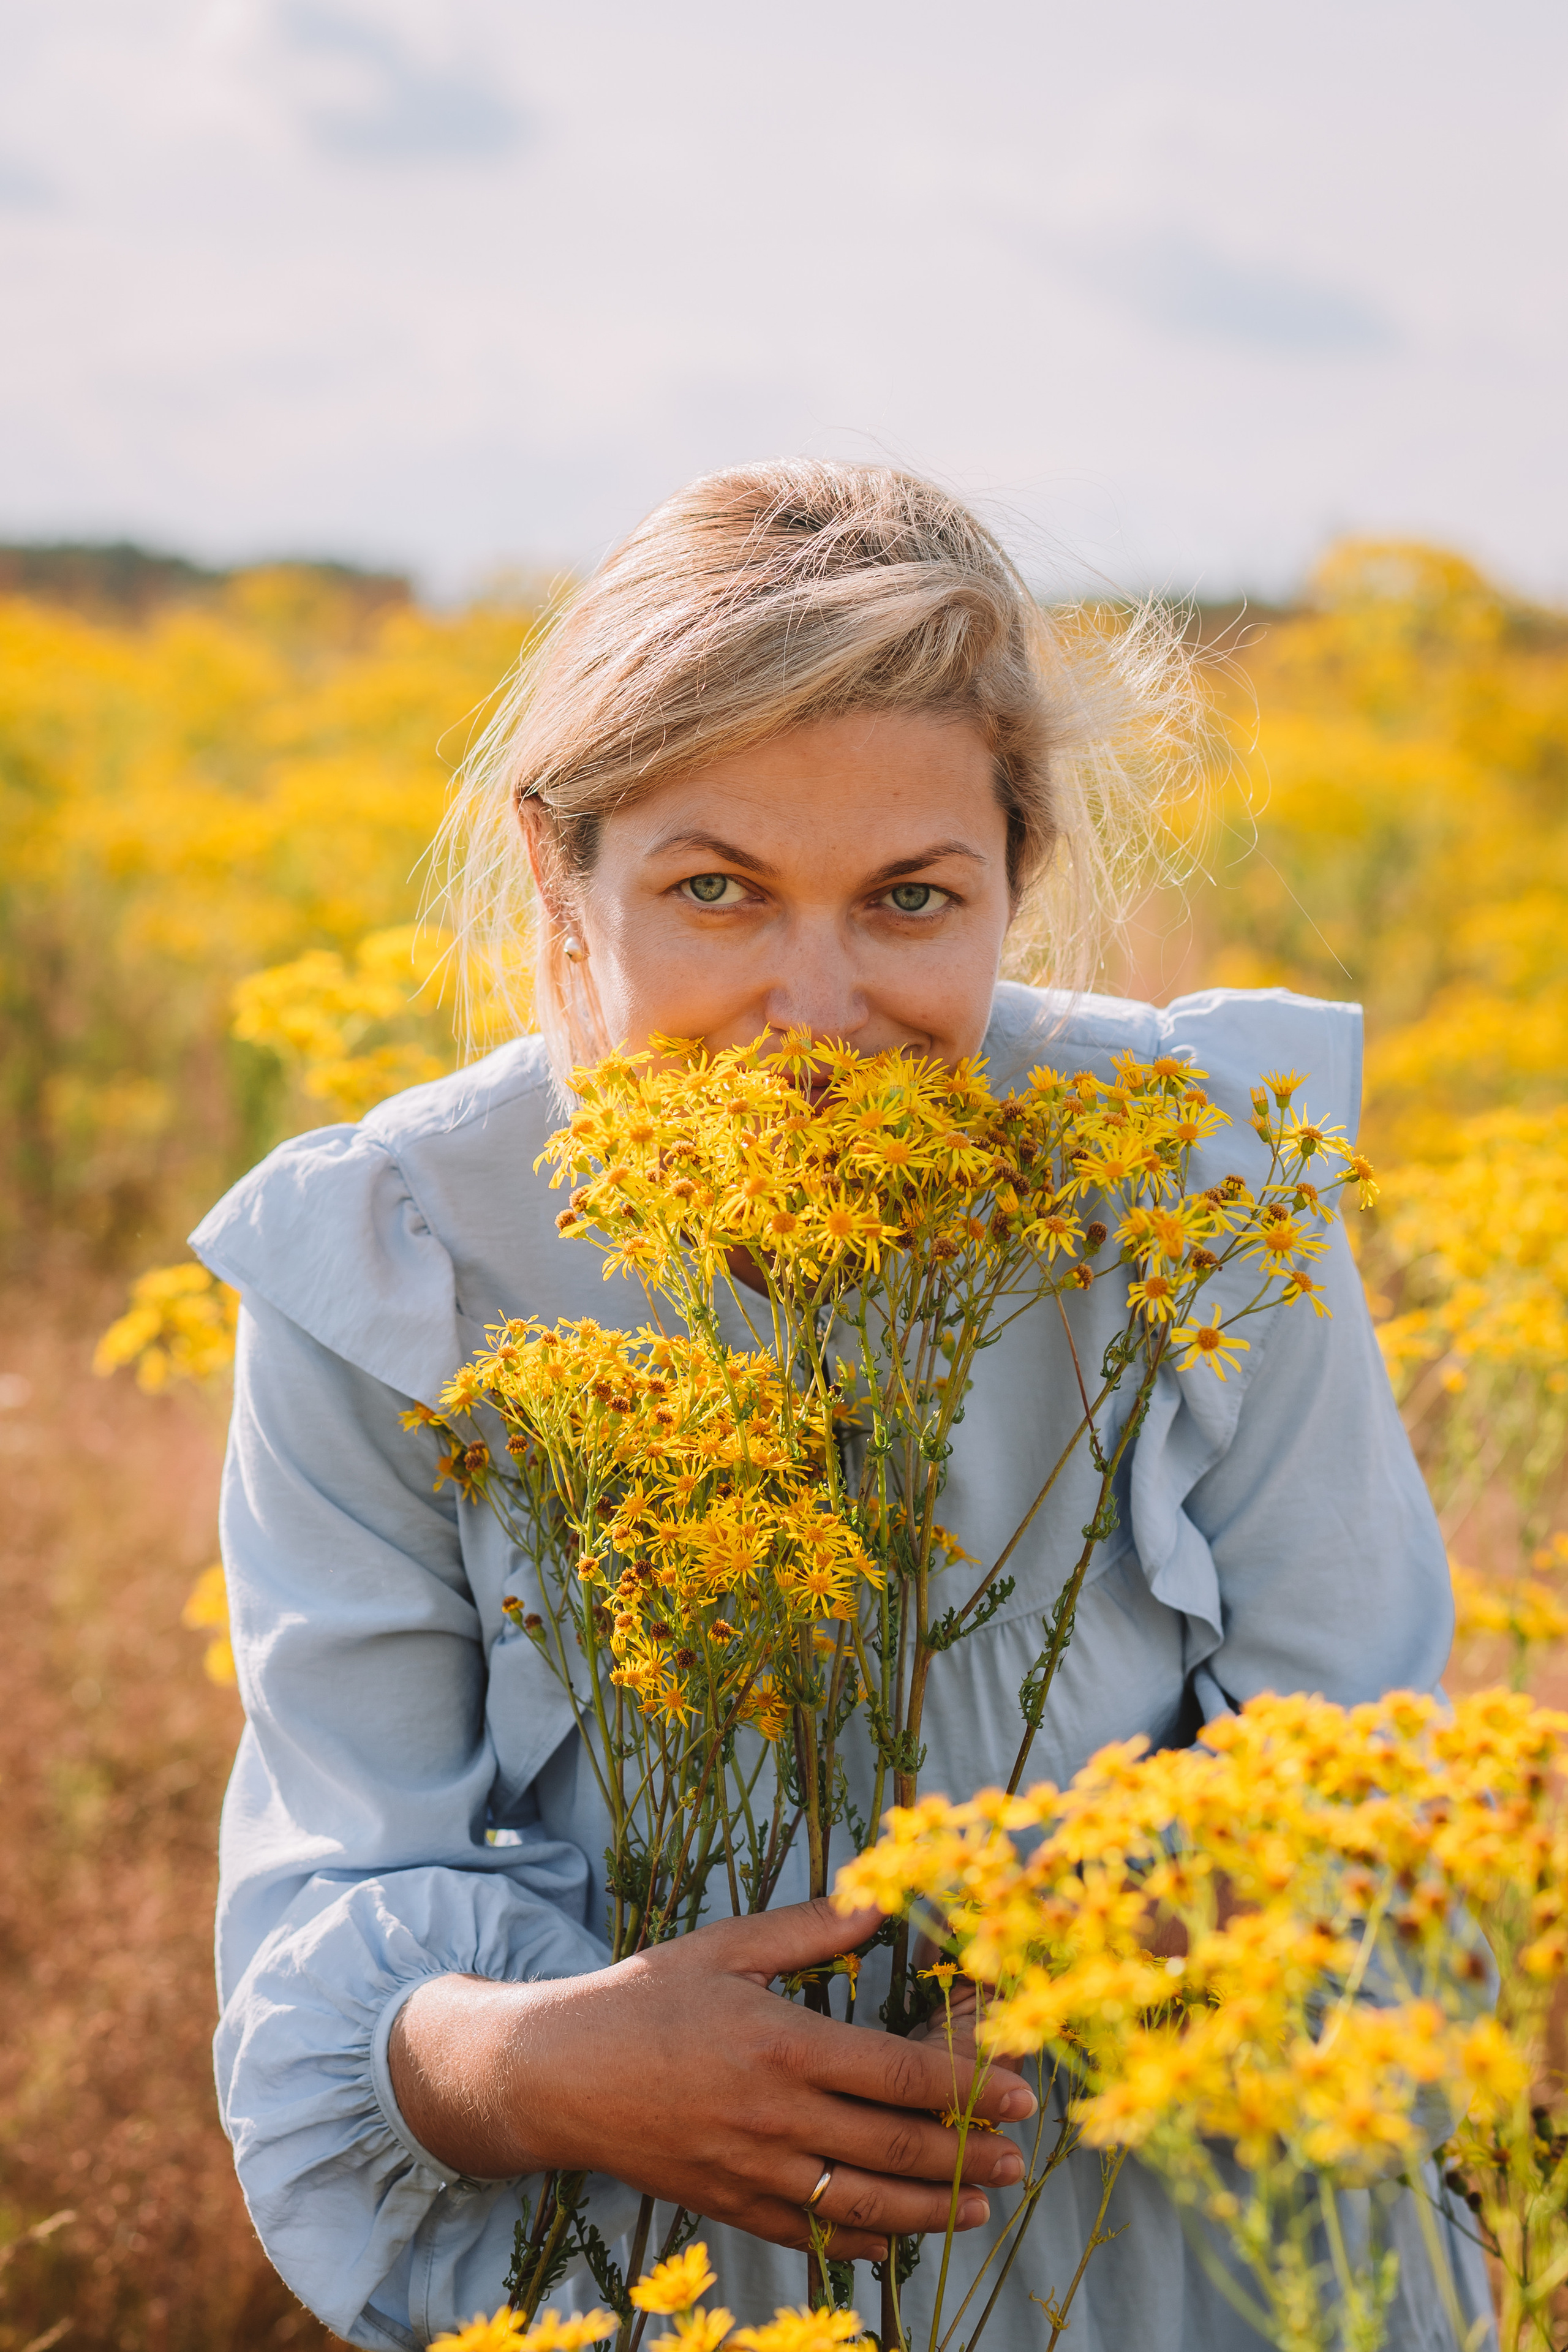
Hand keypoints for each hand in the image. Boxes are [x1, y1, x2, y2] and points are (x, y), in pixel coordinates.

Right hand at [390, 1899, 1036, 2263]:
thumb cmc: (642, 1999)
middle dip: (966, 2156)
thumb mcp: (724, 1947)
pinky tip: (894, 2241)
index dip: (968, 2088)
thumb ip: (808, 1930)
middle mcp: (776, 2116)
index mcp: (783, 2044)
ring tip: (981, 2207)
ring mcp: (752, 2170)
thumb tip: (878, 1902)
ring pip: (861, 2204)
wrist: (554, 2075)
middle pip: (894, 2148)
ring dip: (930, 2210)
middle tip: (1018, 2157)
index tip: (1019, 2096)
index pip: (899, 2076)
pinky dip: (859, 2243)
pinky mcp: (727, 2204)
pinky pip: (807, 2235)